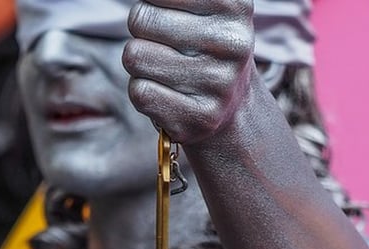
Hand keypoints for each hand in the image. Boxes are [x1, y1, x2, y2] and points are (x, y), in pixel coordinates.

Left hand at [123, 0, 257, 144]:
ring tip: (168, 70)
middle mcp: (232, 43)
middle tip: (167, 45)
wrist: (233, 106)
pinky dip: (142, 93)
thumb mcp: (201, 9)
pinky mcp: (200, 118)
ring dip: (140, 64)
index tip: (169, 16)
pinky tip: (167, 94)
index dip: (152, 4)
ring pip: (134, 56)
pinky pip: (139, 92)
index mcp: (234, 6)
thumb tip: (142, 4)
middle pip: (140, 18)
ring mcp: (218, 83)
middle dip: (142, 31)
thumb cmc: (203, 47)